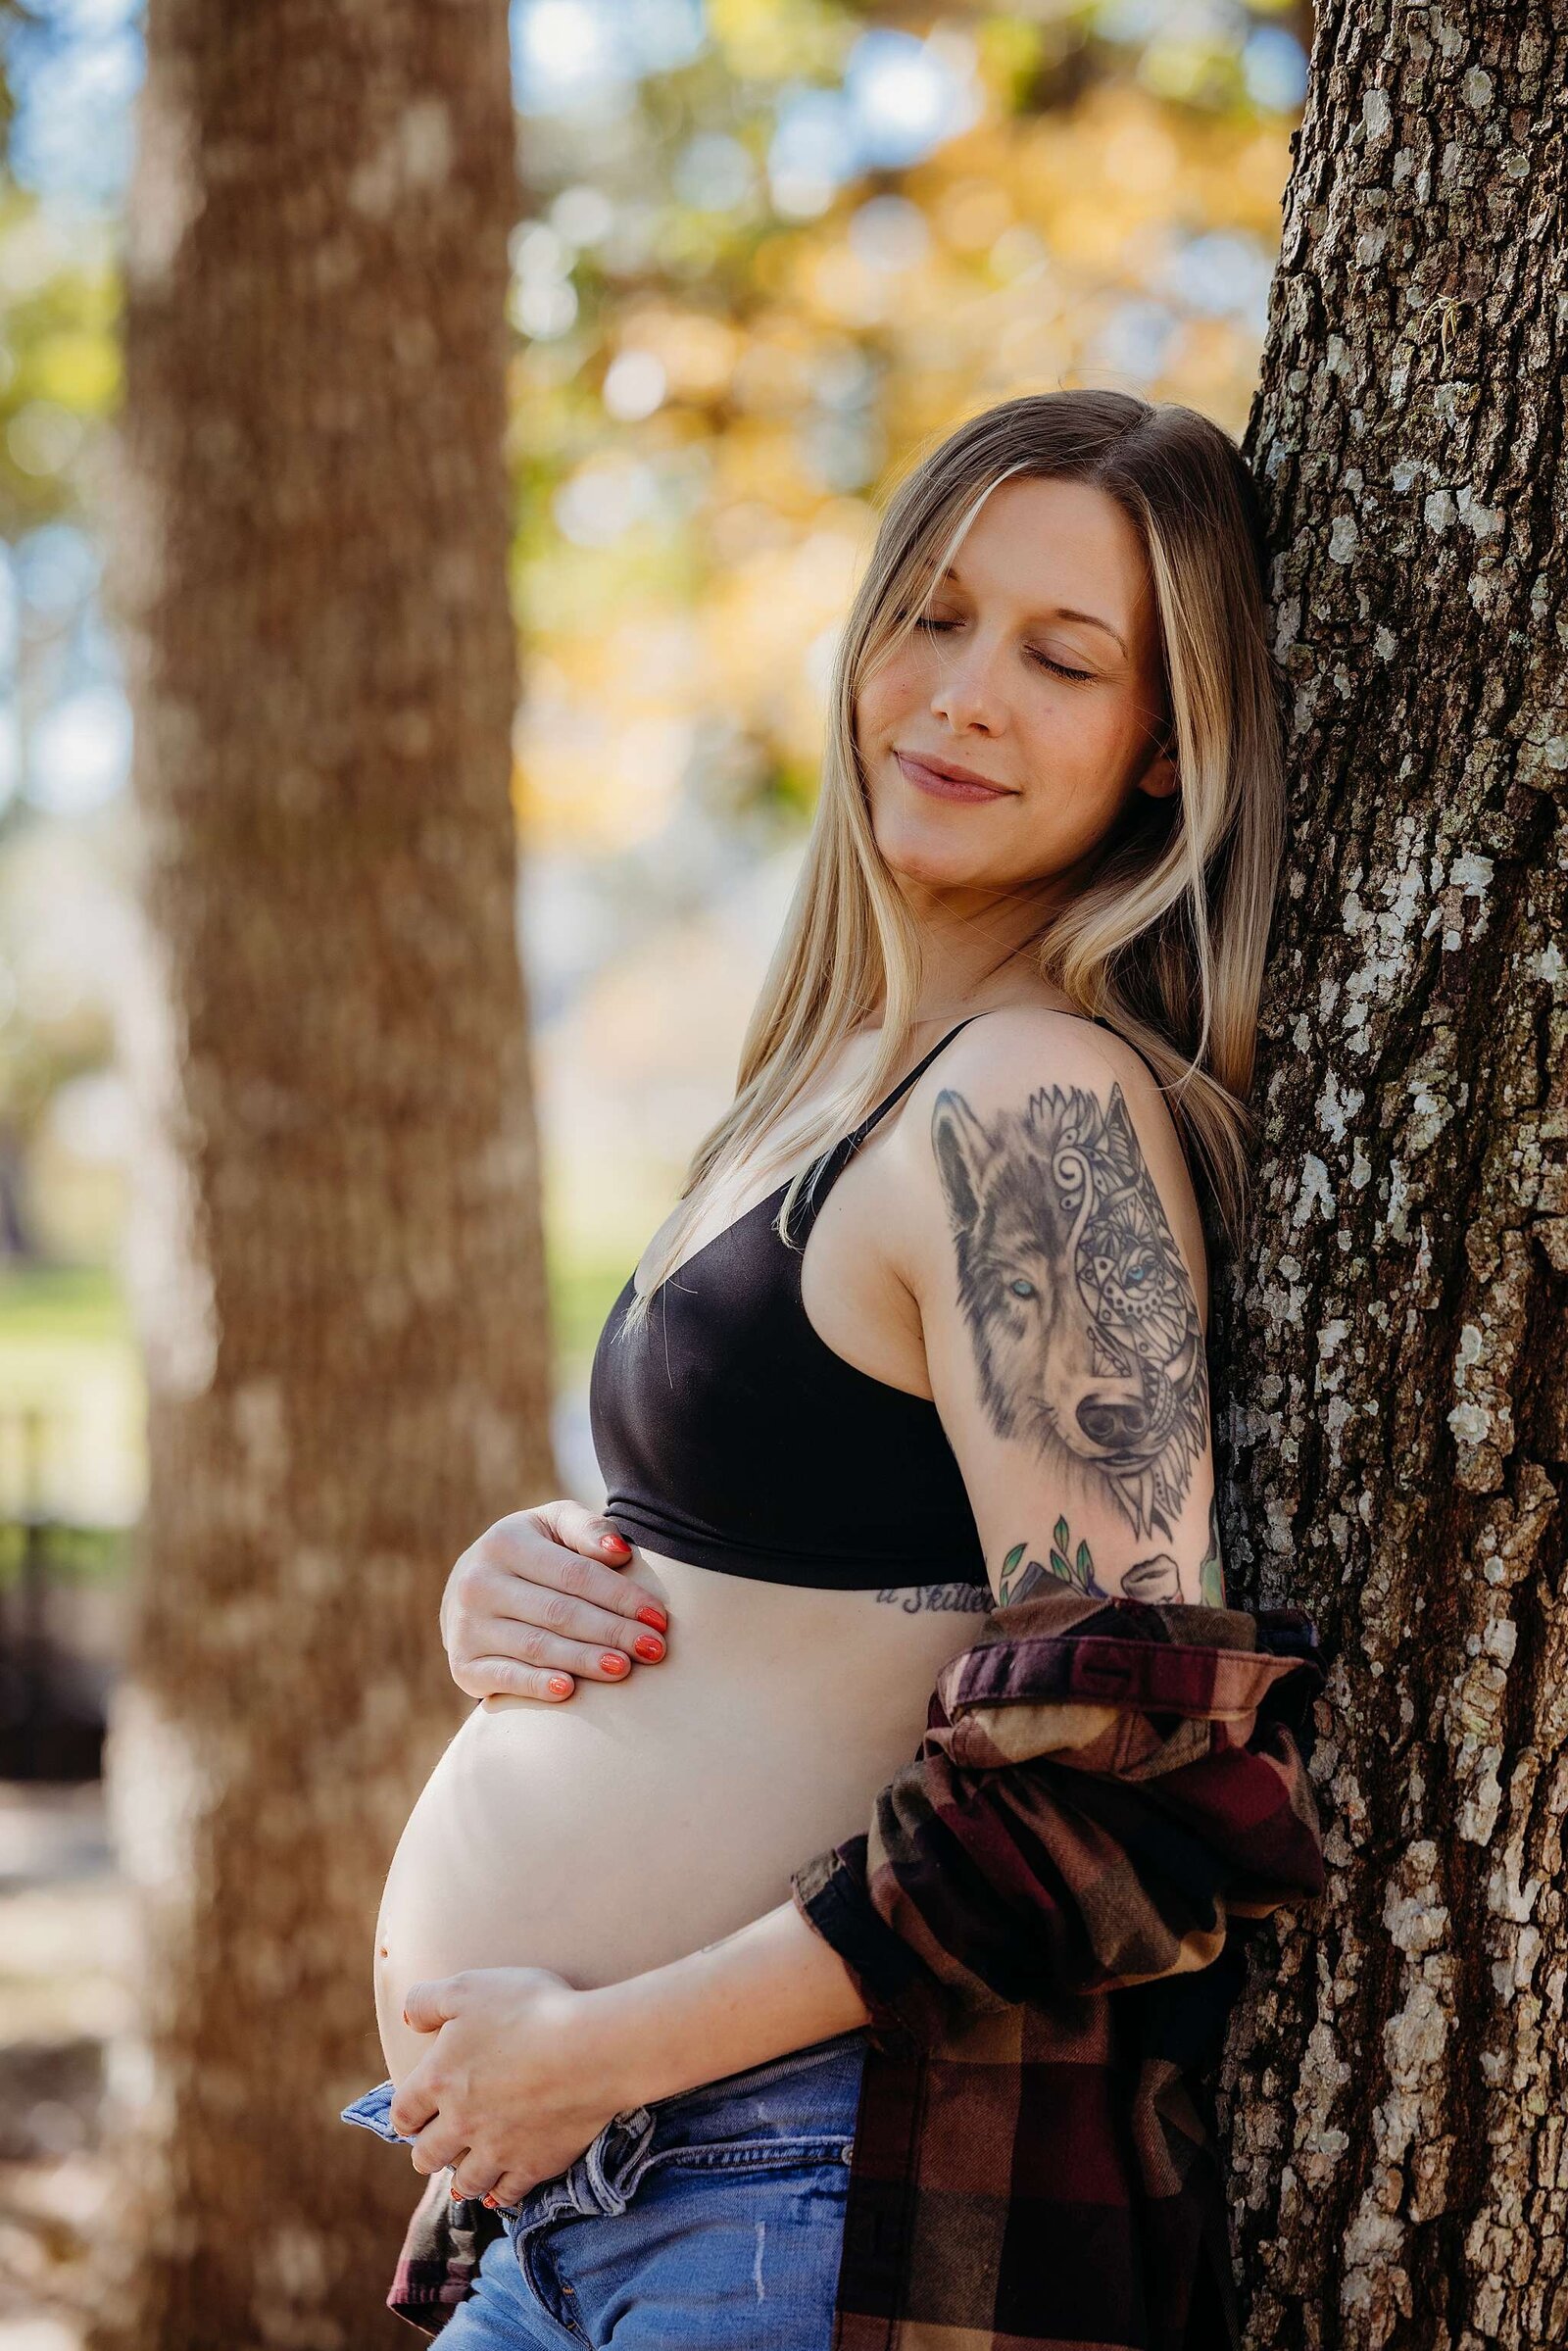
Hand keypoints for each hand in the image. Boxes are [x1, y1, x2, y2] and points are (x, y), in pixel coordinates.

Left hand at [391, 1967, 632, 2207]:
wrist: (590, 2048)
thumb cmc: (529, 2009)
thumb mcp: (470, 1988)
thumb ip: (428, 2001)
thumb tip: (407, 2017)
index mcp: (439, 2081)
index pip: (404, 2112)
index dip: (406, 2115)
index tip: (414, 2115)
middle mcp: (460, 2124)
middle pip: (427, 2156)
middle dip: (428, 2151)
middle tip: (437, 2145)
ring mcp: (497, 2151)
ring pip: (464, 2183)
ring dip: (462, 2177)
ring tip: (469, 2170)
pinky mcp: (533, 2166)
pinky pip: (507, 2194)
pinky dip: (501, 2193)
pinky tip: (503, 2187)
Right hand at [440, 1500, 670, 1702]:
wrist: (470, 1587)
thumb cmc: (531, 1552)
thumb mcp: (553, 1525)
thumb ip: (587, 1528)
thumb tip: (620, 1552)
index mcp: (504, 1541)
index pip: (575, 1574)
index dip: (620, 1596)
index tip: (658, 1617)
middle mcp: (478, 1583)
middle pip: (560, 1612)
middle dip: (613, 1632)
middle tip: (653, 1649)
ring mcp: (467, 1626)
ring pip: (538, 1646)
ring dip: (585, 1660)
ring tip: (624, 1669)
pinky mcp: (462, 1664)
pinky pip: (504, 1677)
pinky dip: (536, 1685)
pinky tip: (568, 1691)